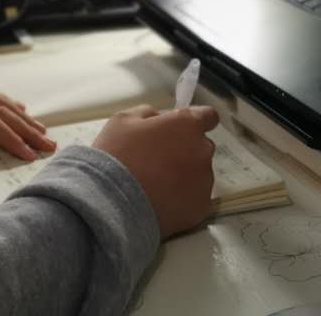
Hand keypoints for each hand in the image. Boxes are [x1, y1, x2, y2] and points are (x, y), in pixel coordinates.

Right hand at [91, 104, 218, 237]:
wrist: (112, 203)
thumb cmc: (117, 156)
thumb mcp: (123, 120)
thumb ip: (149, 113)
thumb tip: (159, 118)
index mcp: (186, 125)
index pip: (208, 116)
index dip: (196, 121)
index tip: (184, 129)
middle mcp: (202, 151)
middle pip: (201, 146)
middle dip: (185, 150)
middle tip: (159, 160)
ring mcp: (204, 181)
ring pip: (199, 174)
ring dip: (185, 175)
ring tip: (157, 184)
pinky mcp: (201, 208)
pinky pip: (196, 198)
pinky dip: (183, 199)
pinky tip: (161, 200)